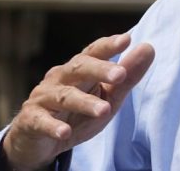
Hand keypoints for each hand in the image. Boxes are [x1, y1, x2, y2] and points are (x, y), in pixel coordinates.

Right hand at [1, 33, 154, 170]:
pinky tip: (65, 132)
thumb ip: (127, 76)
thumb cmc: (78, 113)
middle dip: (99, 70)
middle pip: (79, 69)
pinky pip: (41, 122)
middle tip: (120, 74)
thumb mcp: (108, 96)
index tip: (126, 39)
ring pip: (64, 97)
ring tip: (104, 110)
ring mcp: (43, 98)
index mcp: (79, 69)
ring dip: (84, 103)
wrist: (39, 140)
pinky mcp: (30, 120)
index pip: (94, 52)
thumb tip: (148, 48)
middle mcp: (59, 78)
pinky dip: (52, 127)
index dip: (108, 45)